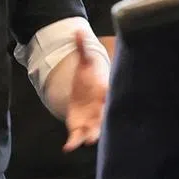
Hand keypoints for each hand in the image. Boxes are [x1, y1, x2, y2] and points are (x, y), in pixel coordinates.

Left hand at [63, 29, 108, 151]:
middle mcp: (100, 109)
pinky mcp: (79, 128)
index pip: (110, 95)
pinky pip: (77, 137)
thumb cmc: (88, 78)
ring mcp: (91, 121)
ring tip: (89, 141)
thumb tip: (77, 30)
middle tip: (104, 129)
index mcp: (104, 92)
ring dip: (92, 137)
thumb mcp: (84, 62)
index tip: (110, 100)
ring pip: (94, 131)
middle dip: (105, 124)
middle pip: (105, 118)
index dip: (111, 98)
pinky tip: (67, 147)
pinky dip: (73, 143)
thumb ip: (81, 48)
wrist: (83, 93)